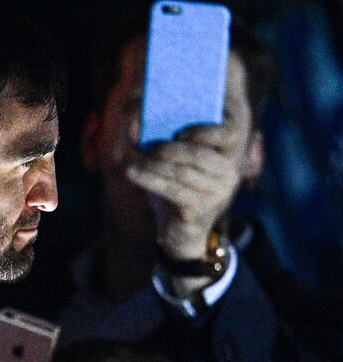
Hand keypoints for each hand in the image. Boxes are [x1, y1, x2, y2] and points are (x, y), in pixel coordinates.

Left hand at [126, 134, 239, 259]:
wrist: (180, 233)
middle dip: (170, 149)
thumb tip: (135, 128)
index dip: (206, 130)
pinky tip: (131, 173)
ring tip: (133, 163)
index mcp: (226, 158)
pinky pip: (172, 190)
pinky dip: (149, 179)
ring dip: (154, 165)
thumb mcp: (174, 166)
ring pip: (182, 172)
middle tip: (148, 149)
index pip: (228, 136)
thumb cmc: (176, 191)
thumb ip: (163, 145)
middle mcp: (228, 175)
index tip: (180, 132)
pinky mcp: (200, 210)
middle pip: (199, 154)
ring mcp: (216, 194)